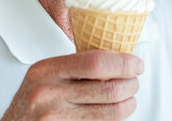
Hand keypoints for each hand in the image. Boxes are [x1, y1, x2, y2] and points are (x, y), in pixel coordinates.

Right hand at [1, 50, 142, 120]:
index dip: (123, 63)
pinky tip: (112, 113)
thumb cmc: (34, 99)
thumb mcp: (46, 75)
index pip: (96, 63)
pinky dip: (113, 119)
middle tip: (135, 82)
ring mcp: (54, 118)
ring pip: (110, 112)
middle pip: (108, 89)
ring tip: (129, 99)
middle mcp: (48, 94)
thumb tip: (119, 57)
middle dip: (131, 85)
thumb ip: (76, 65)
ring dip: (128, 104)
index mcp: (46, 70)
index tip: (136, 64)